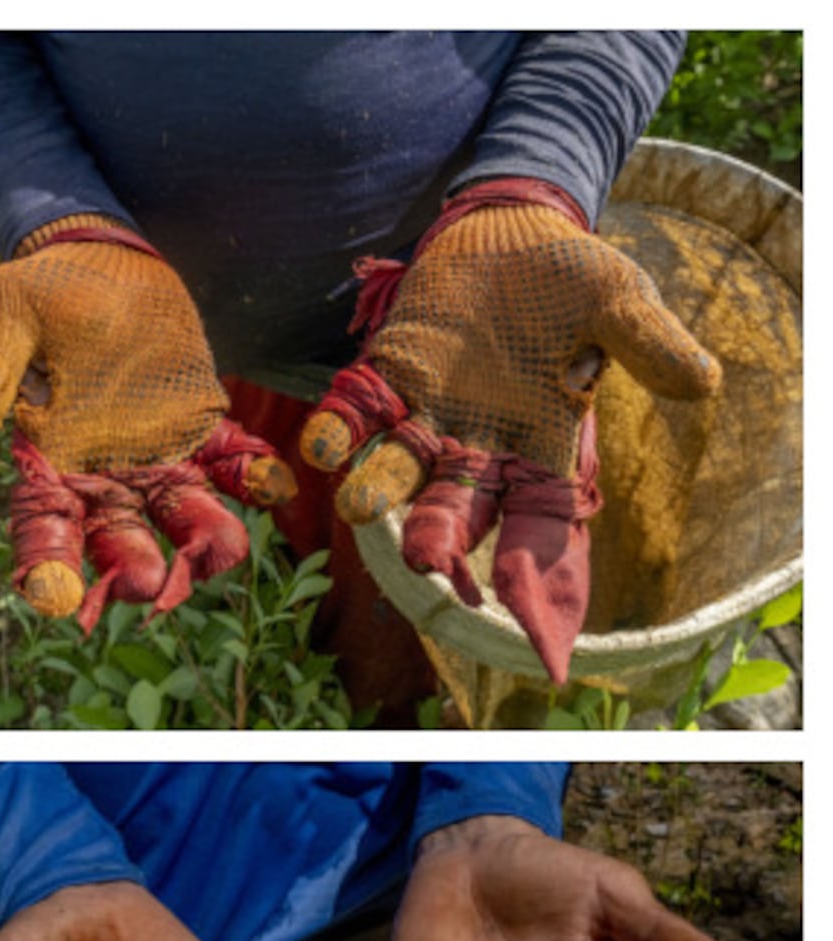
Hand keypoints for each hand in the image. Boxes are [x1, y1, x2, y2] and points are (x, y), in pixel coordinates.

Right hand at [0, 220, 293, 631]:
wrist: (104, 262)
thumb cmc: (39, 291)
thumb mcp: (2, 317)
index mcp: (44, 460)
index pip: (42, 524)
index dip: (46, 563)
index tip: (55, 597)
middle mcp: (101, 473)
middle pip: (115, 534)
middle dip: (131, 563)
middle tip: (150, 584)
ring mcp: (154, 455)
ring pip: (177, 510)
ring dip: (201, 535)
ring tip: (223, 550)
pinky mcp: (199, 426)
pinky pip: (227, 459)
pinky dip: (250, 475)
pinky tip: (274, 484)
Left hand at [300, 181, 719, 681]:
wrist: (510, 230)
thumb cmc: (571, 280)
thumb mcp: (619, 302)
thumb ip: (648, 343)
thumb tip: (702, 383)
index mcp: (544, 451)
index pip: (542, 530)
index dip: (538, 578)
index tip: (529, 629)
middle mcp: (479, 450)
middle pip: (458, 511)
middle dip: (441, 538)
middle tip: (427, 564)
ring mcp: (427, 418)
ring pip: (399, 471)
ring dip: (378, 490)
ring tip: (359, 506)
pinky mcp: (385, 379)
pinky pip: (355, 415)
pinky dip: (337, 430)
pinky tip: (320, 445)